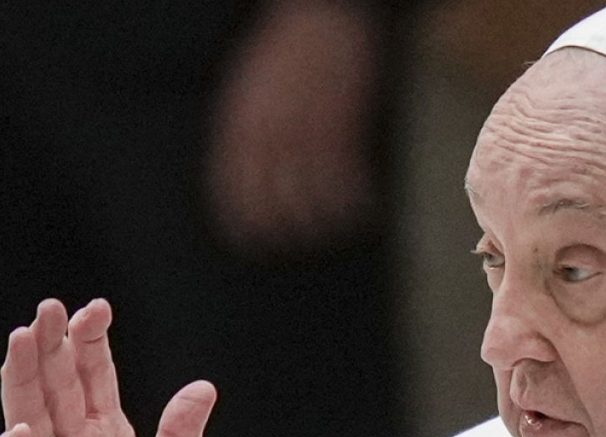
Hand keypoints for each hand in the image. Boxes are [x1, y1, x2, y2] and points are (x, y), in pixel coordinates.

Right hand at [0, 299, 215, 436]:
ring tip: (20, 342)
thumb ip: (181, 436)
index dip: (90, 343)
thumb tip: (202, 386)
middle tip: (48, 308)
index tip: (97, 308)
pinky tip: (17, 432)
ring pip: (28, 420)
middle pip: (55, 388)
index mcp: (109, 436)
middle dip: (50, 347)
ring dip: (21, 382)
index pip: (94, 378)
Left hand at [207, 1, 376, 252]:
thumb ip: (245, 138)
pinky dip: (359, 205)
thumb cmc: (287, 55)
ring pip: (315, 205)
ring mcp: (309, 135)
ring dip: (330, 225)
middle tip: (310, 238)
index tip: (262, 244)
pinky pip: (349, 185)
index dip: (249, 231)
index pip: (236, 199)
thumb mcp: (249, 94)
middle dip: (293, 234)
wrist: (326, 15)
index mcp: (243, 129)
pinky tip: (368, 207)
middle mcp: (272, 138)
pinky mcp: (344, 130)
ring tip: (343, 225)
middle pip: (277, 211)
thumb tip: (245, 186)